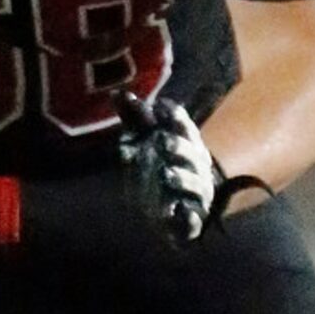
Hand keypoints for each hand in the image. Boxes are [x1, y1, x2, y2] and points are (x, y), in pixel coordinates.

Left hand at [116, 90, 217, 245]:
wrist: (164, 216)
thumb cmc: (156, 171)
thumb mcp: (142, 146)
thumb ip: (133, 121)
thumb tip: (117, 93)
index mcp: (188, 145)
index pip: (185, 128)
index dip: (176, 117)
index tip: (161, 108)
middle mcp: (197, 168)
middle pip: (193, 154)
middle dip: (179, 147)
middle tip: (161, 141)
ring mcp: (197, 194)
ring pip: (195, 184)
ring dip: (182, 178)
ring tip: (165, 173)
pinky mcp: (191, 221)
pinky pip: (193, 218)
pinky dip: (189, 216)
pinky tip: (181, 211)